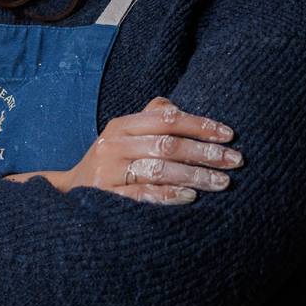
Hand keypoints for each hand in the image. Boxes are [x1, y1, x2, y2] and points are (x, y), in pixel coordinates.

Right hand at [10, 97, 240, 203]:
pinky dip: (169, 195)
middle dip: (205, 153)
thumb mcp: (125, 135)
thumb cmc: (111, 162)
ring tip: (221, 182)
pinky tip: (191, 197)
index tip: (229, 135)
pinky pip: (142, 195)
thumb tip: (180, 108)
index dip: (200, 125)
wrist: (71, 192)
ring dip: (195, 176)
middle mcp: (112, 145)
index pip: (167, 119)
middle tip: (234, 161)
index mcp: (120, 125)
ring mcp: (107, 172)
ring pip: (158, 170)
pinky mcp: (105, 196)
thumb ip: (151, 118)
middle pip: (167, 145)